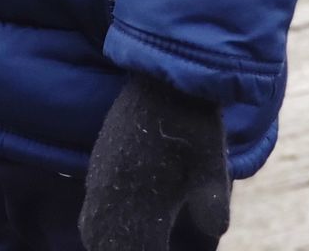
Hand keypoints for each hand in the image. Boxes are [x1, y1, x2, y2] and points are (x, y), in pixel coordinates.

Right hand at [78, 72, 230, 250]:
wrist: (164, 74)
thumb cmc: (194, 120)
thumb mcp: (212, 162)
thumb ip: (212, 202)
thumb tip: (216, 229)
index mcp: (138, 196)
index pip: (135, 250)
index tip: (165, 248)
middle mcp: (110, 190)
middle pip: (106, 244)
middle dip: (124, 250)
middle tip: (153, 246)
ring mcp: (100, 174)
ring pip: (95, 229)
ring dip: (111, 241)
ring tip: (136, 242)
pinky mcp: (100, 159)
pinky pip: (92, 208)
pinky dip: (104, 225)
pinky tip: (125, 223)